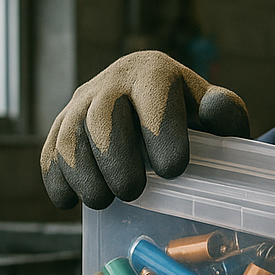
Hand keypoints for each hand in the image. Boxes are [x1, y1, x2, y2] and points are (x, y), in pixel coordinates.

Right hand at [40, 50, 249, 209]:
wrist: (153, 98)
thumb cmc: (190, 112)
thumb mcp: (214, 109)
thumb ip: (224, 111)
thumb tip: (216, 112)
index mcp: (155, 73)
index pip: (154, 100)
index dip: (161, 136)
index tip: (173, 171)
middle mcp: (114, 82)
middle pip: (104, 118)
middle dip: (116, 159)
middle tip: (132, 191)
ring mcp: (83, 102)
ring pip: (71, 135)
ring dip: (83, 173)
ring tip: (103, 201)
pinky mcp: (63, 124)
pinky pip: (50, 149)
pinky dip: (56, 178)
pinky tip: (70, 202)